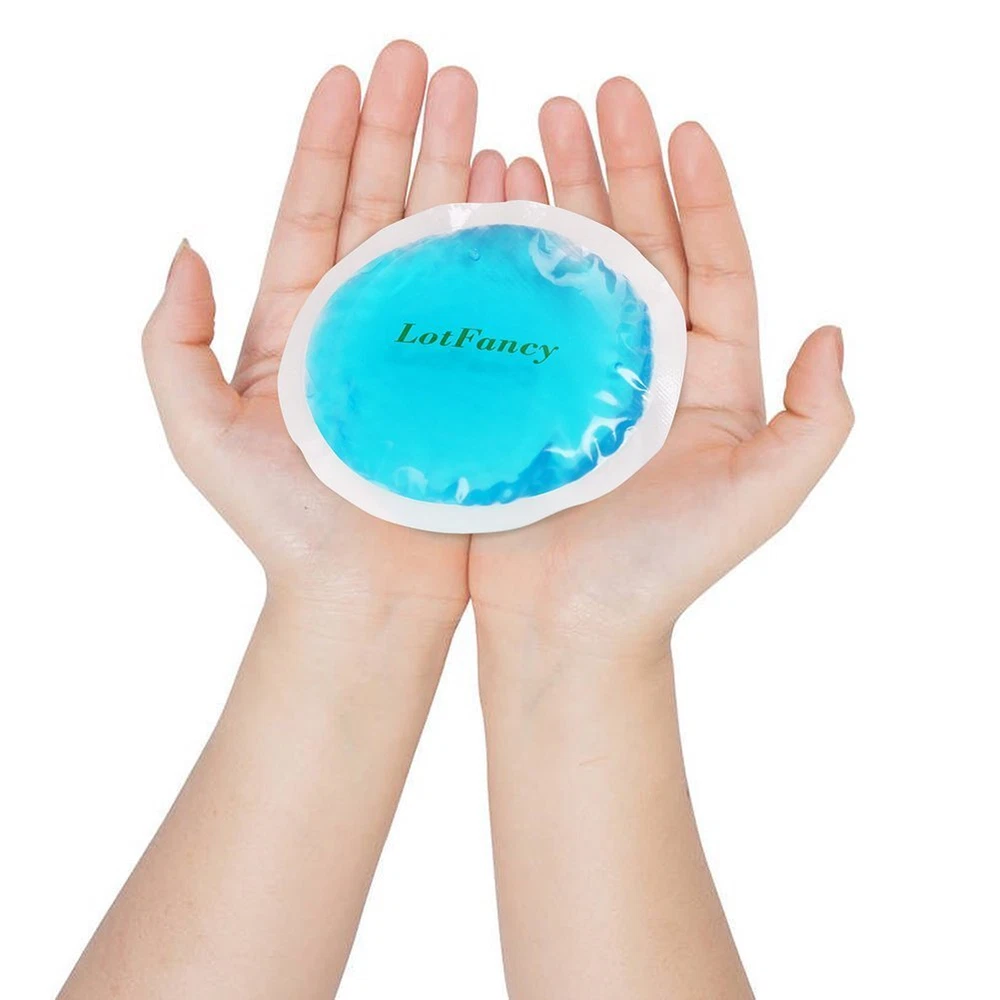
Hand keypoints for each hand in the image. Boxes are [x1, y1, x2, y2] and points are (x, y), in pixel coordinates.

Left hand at [143, 41, 505, 627]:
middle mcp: (366, 323)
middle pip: (384, 205)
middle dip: (403, 128)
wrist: (365, 596)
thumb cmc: (285, 526)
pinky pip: (492, 294)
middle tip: (427, 59)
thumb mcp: (199, 432)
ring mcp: (427, 346)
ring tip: (481, 102)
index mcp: (300, 323)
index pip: (315, 210)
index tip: (348, 72)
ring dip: (461, 166)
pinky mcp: (478, 377)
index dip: (329, 140)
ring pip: (443, 237)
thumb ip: (172, 340)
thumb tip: (181, 246)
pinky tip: (520, 185)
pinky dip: (504, 236)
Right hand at [471, 79, 852, 657]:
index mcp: (705, 378)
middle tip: (593, 95)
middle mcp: (641, 365)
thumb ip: (815, 419)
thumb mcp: (764, 495)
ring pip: (569, 265)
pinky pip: (510, 307)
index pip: (713, 264)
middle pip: (637, 245)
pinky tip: (486, 204)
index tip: (683, 126)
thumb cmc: (664, 567)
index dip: (703, 194)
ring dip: (556, 193)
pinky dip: (500, 252)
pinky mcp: (515, 390)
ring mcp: (573, 373)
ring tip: (531, 129)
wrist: (568, 624)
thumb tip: (834, 331)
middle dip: (619, 166)